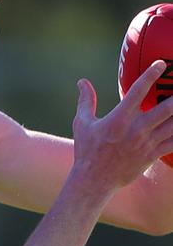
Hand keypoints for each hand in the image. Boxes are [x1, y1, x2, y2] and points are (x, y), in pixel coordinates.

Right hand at [72, 61, 172, 193]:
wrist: (94, 181)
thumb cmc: (86, 151)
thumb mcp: (81, 124)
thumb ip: (86, 101)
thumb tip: (82, 82)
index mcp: (119, 119)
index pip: (138, 91)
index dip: (151, 75)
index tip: (161, 64)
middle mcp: (136, 130)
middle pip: (166, 108)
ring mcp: (146, 143)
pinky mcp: (152, 155)